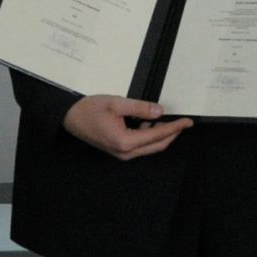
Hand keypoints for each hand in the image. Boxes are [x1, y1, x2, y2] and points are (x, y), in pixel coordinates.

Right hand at [63, 95, 192, 159]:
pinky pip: (140, 146)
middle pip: (157, 145)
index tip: (187, 121)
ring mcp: (122, 153)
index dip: (175, 128)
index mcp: (125, 141)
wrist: (70, 118)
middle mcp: (125, 152)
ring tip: (166, 120)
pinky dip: (149, 135)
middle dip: (172, 134)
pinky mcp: (119, 150)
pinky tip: (149, 122)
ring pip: (150, 147)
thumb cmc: (89, 110)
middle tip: (183, 122)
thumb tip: (159, 112)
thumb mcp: (116, 103)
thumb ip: (140, 108)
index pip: (157, 135)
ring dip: (160, 135)